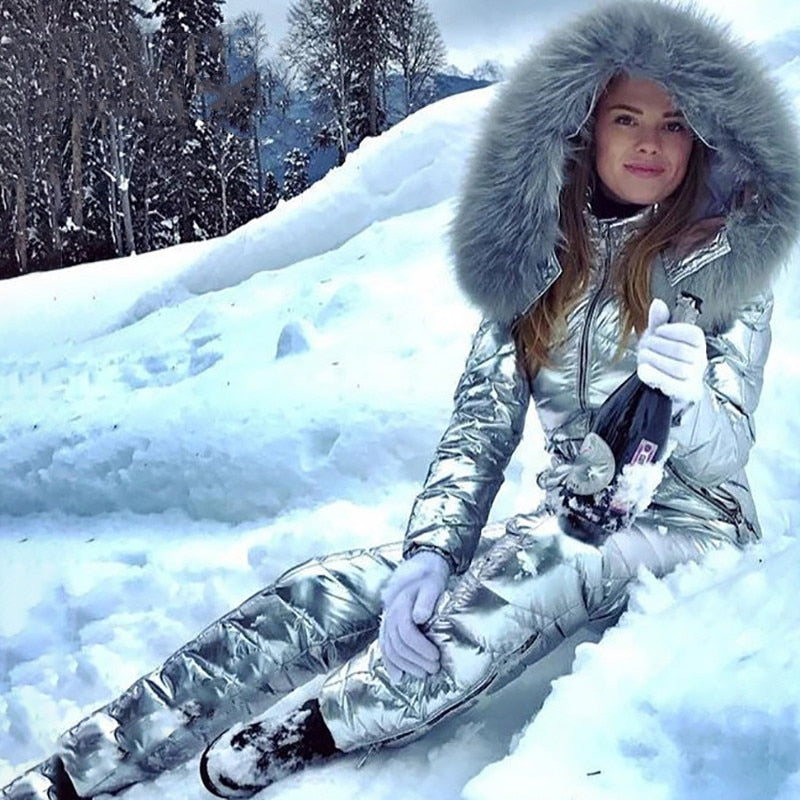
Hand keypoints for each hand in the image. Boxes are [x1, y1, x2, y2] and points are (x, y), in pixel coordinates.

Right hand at [379, 550, 449, 682]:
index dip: (420, 647)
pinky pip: (384, 646)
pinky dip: (390, 663)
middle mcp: (389, 615)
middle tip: (433, 669)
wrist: (419, 569)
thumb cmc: (428, 578)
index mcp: (400, 605)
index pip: (406, 632)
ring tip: (422, 674)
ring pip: (390, 648)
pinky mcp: (388, 626)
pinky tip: (398, 677)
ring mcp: (387, 621)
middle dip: (416, 660)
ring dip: (405, 665)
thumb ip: (426, 600)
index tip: (436, 656)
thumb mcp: (432, 584)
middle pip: (398, 644)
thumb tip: (420, 618)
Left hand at [637, 298, 706, 408]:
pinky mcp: (685, 393)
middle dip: (658, 346)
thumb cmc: (665, 358)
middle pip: (682, 351)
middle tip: (646, 346)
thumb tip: (658, 304)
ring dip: (654, 361)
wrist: (666, 385)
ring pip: (678, 368)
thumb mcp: (659, 336)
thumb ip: (659, 320)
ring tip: (645, 359)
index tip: (658, 331)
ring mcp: (694, 378)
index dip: (673, 331)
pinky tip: (644, 371)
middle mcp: (699, 360)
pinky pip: (672, 385)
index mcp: (697, 343)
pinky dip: (656, 377)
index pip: (693, 334)